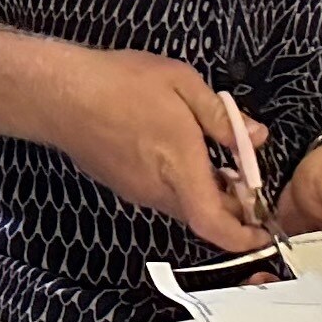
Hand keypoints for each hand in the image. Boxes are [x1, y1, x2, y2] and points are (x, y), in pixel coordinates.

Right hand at [32, 45, 270, 253]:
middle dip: (231, 206)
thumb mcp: (183, 84)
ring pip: (183, 204)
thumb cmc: (121, 85)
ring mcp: (137, 191)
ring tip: (219, 161)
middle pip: (203, 216)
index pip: (215, 224)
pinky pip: (162, 193)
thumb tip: (256, 138)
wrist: (59, 95)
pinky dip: (182, 183)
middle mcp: (159, 190)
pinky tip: (180, 151)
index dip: (242, 237)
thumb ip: (222, 116)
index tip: (263, 232)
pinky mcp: (122, 184)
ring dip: (206, 192)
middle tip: (248, 181)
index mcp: (180, 169)